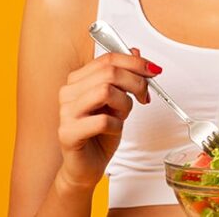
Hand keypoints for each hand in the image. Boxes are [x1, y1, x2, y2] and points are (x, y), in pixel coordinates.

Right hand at [55, 48, 159, 190]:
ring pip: (105, 91)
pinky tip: (114, 130)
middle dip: (136, 82)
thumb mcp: (118, 102)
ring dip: (124, 104)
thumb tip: (136, 52)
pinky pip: (102, 120)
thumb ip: (124, 77)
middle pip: (109, 73)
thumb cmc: (100, 134)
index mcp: (78, 80)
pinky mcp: (68, 133)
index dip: (134, 62)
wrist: (86, 166)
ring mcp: (66, 112)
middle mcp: (68, 92)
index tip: (152, 70)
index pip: (107, 59)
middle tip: (144, 96)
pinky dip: (116, 125)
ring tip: (123, 116)